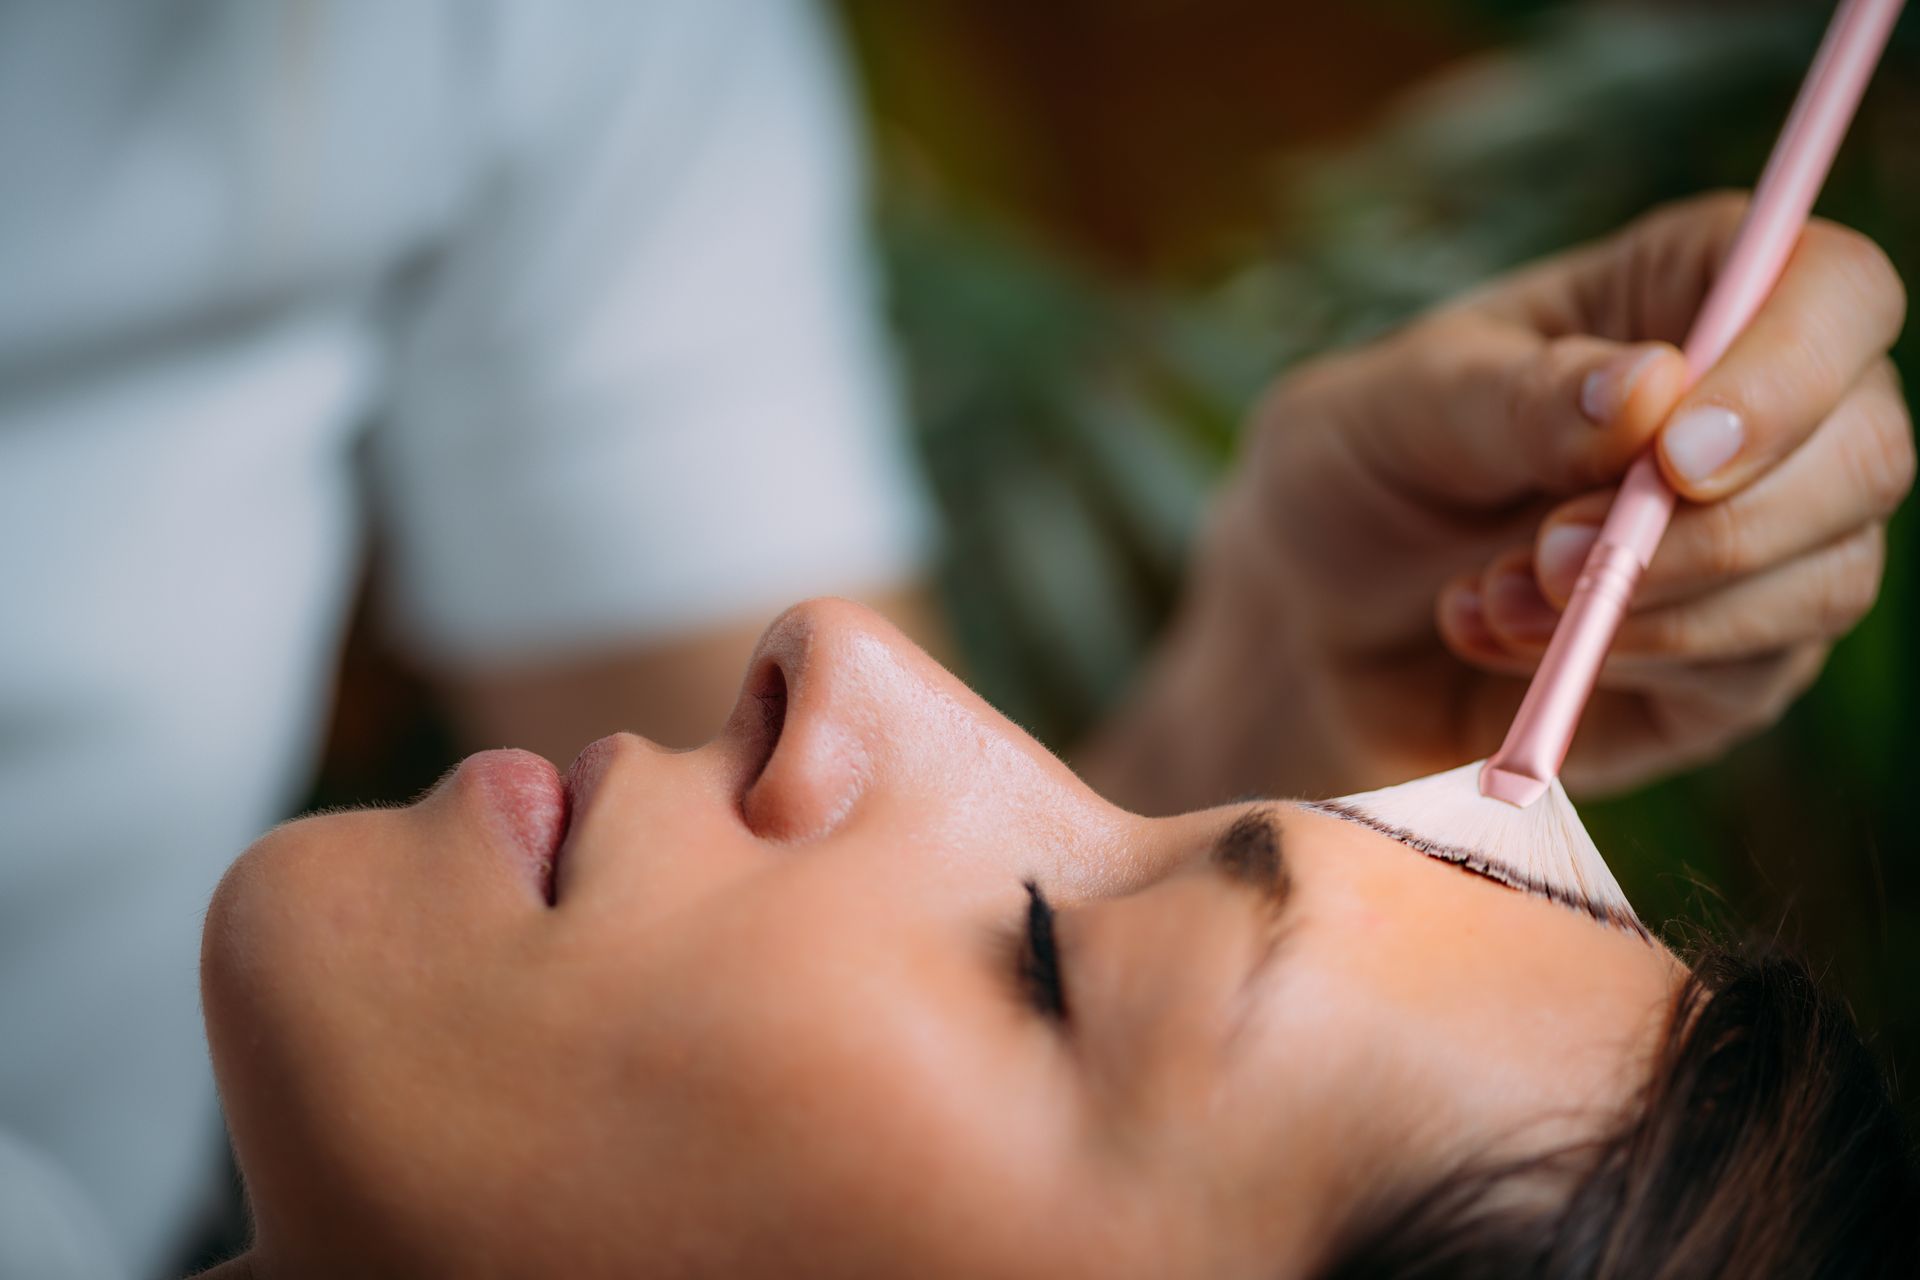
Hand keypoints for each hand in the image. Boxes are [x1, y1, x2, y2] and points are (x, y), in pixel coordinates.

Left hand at [1093, 193, 1910, 807]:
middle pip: (1867, 447)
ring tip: (1494, 593)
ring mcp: (1758, 545)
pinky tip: (1499, 638)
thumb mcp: (1394, 410)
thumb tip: (1655, 390)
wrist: (1309, 626)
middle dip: (1716, 523)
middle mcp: (1752, 413)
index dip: (1794, 362)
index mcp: (1678, 297)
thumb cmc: (1354, 477)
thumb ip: (1513, 397)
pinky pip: (1752, 670)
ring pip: (1830, 574)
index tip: (1679, 452)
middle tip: (1554, 550)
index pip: (1832, 287)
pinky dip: (1623, 663)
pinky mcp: (1732, 664)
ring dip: (1654, 604)